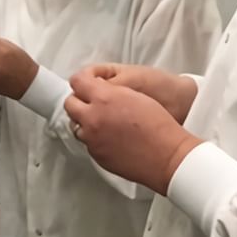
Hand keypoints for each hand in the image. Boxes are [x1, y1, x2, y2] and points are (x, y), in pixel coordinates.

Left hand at [64, 74, 201, 194]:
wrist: (167, 156)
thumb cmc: (158, 126)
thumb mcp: (135, 94)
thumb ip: (111, 89)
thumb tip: (98, 87)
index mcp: (103, 98)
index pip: (77, 81)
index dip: (83, 80)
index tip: (87, 82)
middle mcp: (93, 118)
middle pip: (70, 104)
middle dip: (79, 100)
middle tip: (91, 101)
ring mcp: (92, 139)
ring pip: (76, 125)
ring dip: (85, 121)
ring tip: (102, 121)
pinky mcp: (96, 155)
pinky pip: (88, 143)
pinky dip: (94, 138)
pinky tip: (110, 137)